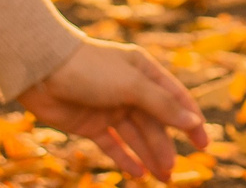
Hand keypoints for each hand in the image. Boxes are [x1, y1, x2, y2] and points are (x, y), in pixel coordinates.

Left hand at [19, 38, 208, 180]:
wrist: (42, 71)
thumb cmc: (90, 69)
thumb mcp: (132, 85)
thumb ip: (162, 105)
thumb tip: (192, 121)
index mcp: (144, 71)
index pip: (174, 98)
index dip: (190, 120)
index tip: (203, 144)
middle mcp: (129, 89)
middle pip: (155, 122)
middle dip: (165, 146)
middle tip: (173, 171)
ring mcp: (110, 108)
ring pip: (136, 136)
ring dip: (149, 156)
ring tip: (162, 178)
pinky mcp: (91, 125)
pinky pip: (114, 145)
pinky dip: (126, 159)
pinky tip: (138, 174)